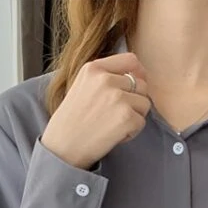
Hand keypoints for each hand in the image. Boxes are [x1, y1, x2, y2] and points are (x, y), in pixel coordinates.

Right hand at [41, 51, 151, 169]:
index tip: (133, 89)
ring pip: (144, 104)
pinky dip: (132, 132)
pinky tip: (114, 135)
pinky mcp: (126, 117)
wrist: (63, 147)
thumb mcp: (82, 85)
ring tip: (114, 125)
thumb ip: (106, 76)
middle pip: (141, 85)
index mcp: (94, 68)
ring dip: (135, 117)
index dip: (138, 75)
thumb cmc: (72, 121)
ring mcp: (117, 98)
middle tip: (116, 115)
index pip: (130, 60)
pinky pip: (141, 122)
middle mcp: (106, 79)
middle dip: (135, 101)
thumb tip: (139, 74)